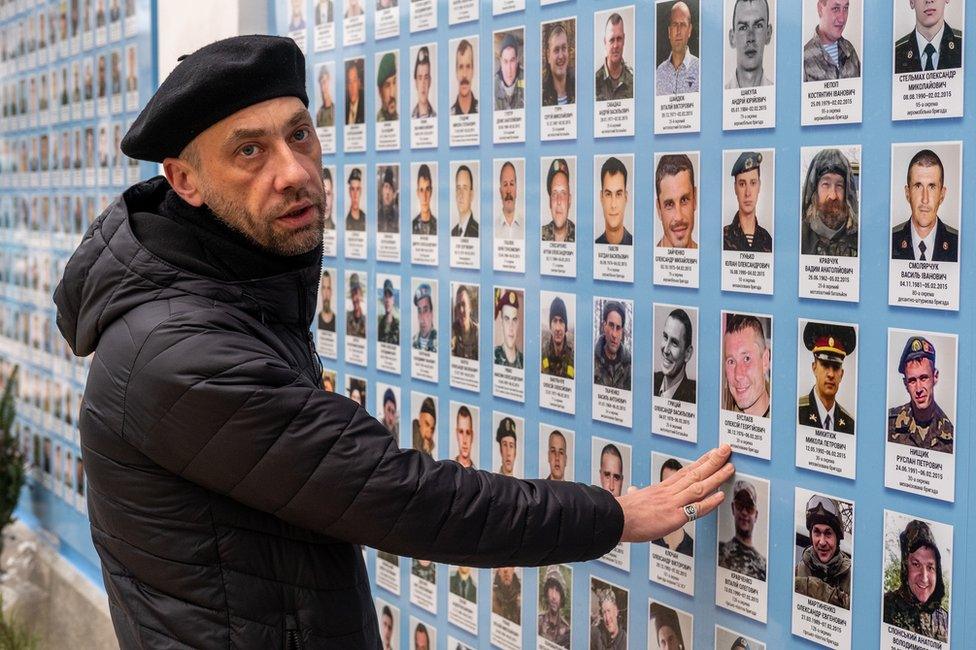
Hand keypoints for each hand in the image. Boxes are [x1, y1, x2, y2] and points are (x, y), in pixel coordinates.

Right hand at [616, 445, 733, 542]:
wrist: (615, 519)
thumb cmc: (622, 512)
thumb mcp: (633, 498)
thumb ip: (638, 494)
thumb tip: (634, 491)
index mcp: (661, 488)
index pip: (685, 471)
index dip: (701, 462)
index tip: (712, 453)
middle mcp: (669, 492)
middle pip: (695, 473)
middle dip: (713, 461)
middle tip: (726, 449)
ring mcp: (672, 503)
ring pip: (699, 487)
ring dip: (716, 477)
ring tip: (730, 468)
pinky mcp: (674, 517)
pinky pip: (695, 509)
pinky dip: (709, 502)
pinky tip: (721, 496)